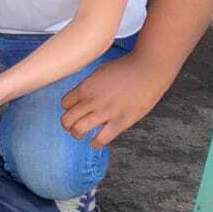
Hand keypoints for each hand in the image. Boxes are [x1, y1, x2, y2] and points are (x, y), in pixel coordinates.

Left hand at [61, 54, 179, 147]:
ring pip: (79, 130)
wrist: (148, 69)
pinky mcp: (121, 121)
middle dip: (67, 125)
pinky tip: (96, 142)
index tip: (73, 111)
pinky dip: (96, 143)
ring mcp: (106, 112)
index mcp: (86, 87)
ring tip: (81, 135)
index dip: (67, 109)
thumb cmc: (126, 68)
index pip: (64, 104)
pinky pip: (102, 139)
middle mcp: (92, 100)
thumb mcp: (100, 72)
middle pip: (67, 119)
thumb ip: (90, 86)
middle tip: (72, 127)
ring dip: (77, 134)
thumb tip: (83, 97)